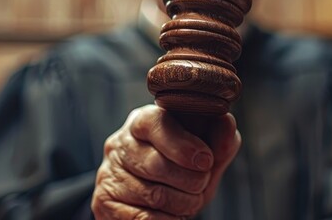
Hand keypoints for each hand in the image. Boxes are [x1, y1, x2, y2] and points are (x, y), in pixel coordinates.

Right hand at [91, 104, 240, 218]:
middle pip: (157, 164)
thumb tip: (226, 123)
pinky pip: (144, 218)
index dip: (184, 145)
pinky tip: (172, 215)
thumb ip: (219, 140)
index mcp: (144, 121)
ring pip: (154, 195)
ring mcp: (109, 173)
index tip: (206, 161)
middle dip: (191, 180)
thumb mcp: (205, 155)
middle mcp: (120, 144)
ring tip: (188, 201)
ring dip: (183, 203)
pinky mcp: (104, 203)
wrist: (152, 203)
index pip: (158, 123)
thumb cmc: (182, 171)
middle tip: (200, 185)